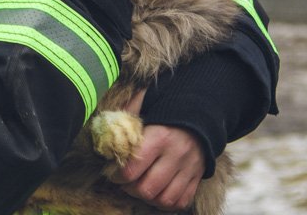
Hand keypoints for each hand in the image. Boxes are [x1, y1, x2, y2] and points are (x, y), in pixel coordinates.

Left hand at [110, 90, 205, 211]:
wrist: (200, 113)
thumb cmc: (167, 110)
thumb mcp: (146, 103)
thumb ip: (127, 112)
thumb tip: (106, 125)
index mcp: (159, 137)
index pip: (131, 170)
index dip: (116, 176)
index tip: (113, 172)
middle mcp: (175, 155)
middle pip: (147, 189)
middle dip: (130, 189)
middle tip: (125, 182)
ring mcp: (188, 168)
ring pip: (164, 199)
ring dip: (148, 198)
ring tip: (140, 187)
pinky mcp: (197, 177)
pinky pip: (181, 202)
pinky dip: (166, 203)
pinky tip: (157, 192)